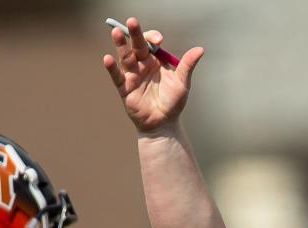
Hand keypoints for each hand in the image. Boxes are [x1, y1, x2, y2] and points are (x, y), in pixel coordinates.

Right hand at [102, 16, 203, 132]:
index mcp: (156, 61)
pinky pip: (117, 76)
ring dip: (121, 45)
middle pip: (136, 46)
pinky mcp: (125, 88)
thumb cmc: (173, 103)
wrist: (164, 124)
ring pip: (125, 57)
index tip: (159, 41)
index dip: (153, 38)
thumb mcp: (182, 83)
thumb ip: (187, 66)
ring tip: (117, 33)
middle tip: (132, 22)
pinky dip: (112, 68)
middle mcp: (142, 65)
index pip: (151, 43)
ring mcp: (132, 75)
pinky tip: (108, 58)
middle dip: (135, 34)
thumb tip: (200, 50)